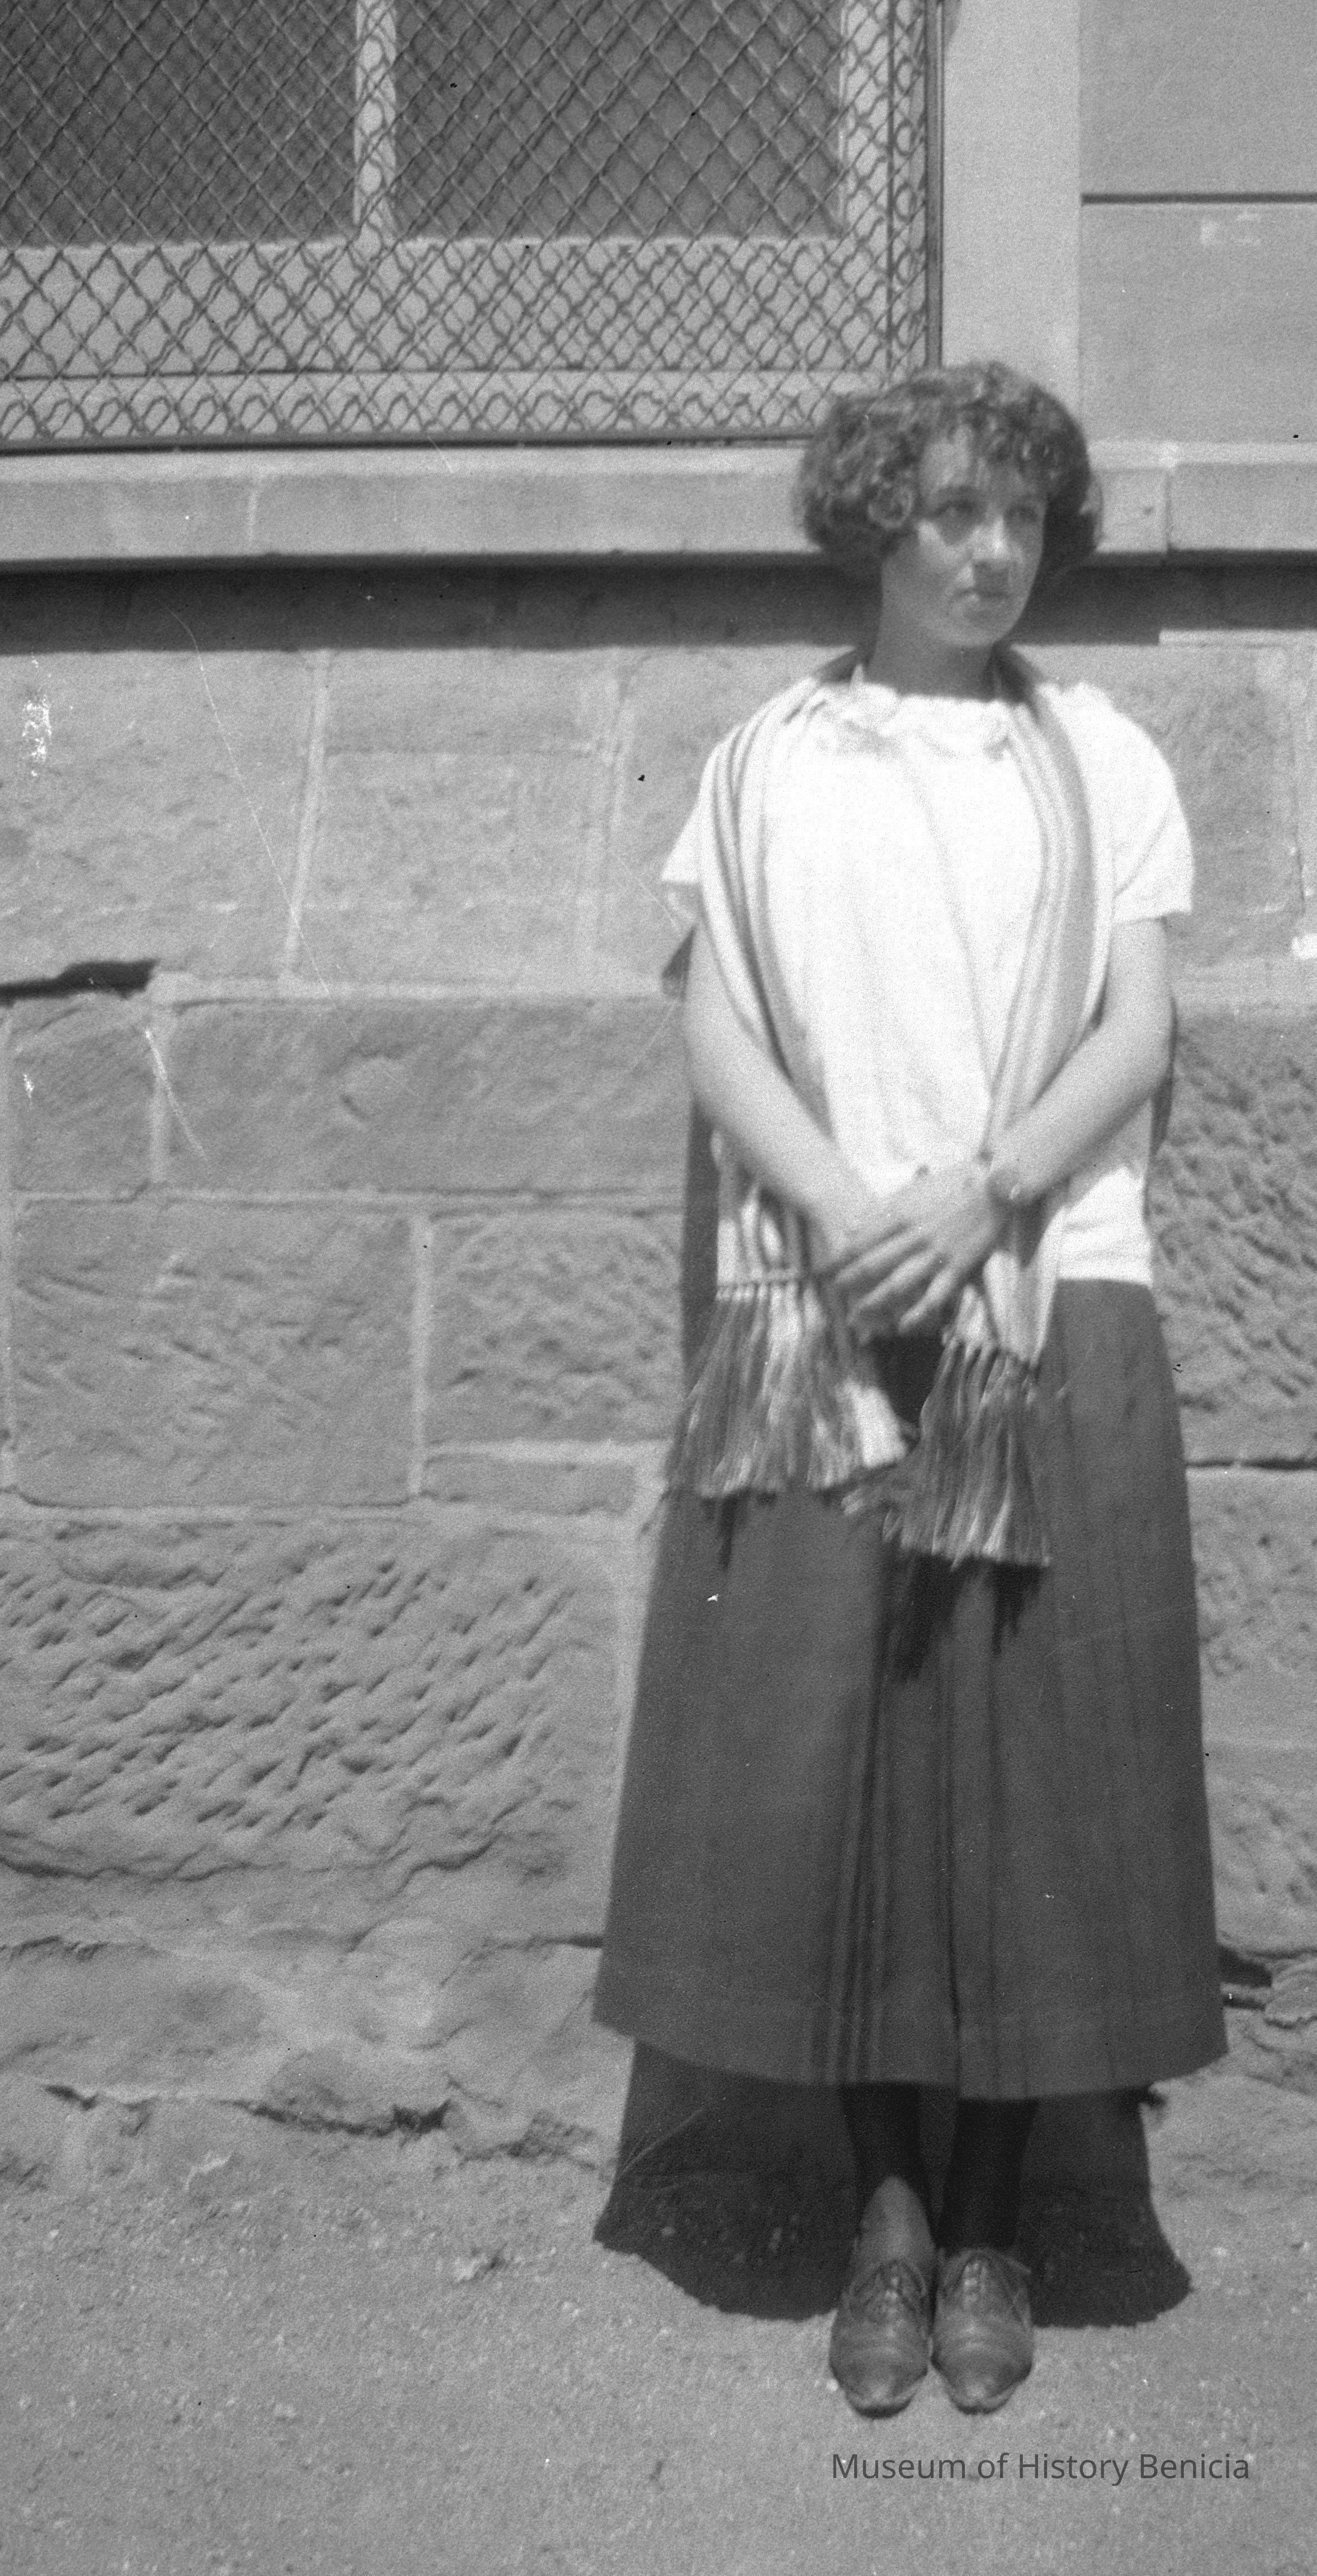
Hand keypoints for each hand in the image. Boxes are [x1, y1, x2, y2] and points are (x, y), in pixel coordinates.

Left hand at [826, 1163, 1005, 1338]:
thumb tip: (849, 1228)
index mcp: (901, 1216)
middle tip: (833, 1295)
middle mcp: (914, 1237)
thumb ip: (879, 1211)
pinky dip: (917, 1313)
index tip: (823, 1270)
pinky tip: (902, 1326)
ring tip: (856, 1316)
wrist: (993, 1188)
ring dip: (874, 1302)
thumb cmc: (950, 1186)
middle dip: (849, 1282)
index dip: (839, 1258)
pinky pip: (934, 1297)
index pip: (861, 1241)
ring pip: (897, 1284)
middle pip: (873, 1265)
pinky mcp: (957, 1268)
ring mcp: (935, 1255)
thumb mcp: (910, 1192)